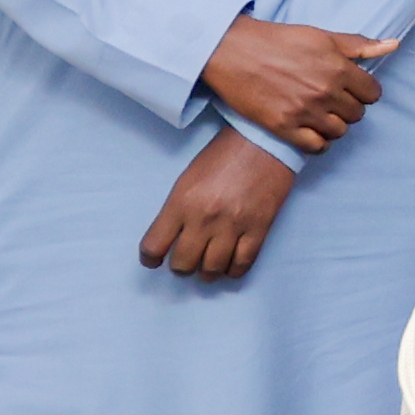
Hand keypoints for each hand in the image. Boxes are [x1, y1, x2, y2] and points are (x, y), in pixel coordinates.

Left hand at [141, 132, 297, 278]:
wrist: (263, 141)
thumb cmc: (222, 155)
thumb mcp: (187, 179)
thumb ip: (178, 210)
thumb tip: (174, 237)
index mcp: (181, 203)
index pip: (153, 246)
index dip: (150, 258)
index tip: (154, 260)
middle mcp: (203, 219)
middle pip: (183, 264)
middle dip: (181, 267)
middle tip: (186, 261)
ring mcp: (232, 226)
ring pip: (212, 269)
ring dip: (207, 273)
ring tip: (208, 267)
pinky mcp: (258, 229)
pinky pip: (242, 263)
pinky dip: (233, 271)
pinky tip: (230, 267)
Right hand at [203, 16, 395, 152]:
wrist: (232, 51)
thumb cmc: (278, 40)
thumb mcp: (322, 36)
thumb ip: (359, 45)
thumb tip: (394, 45)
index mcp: (337, 68)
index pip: (373, 93)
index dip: (365, 92)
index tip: (352, 89)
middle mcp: (324, 92)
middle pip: (357, 114)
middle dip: (349, 107)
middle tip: (334, 100)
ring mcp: (304, 111)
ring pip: (339, 131)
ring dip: (335, 125)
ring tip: (322, 114)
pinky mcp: (283, 127)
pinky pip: (316, 146)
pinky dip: (319, 142)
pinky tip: (312, 130)